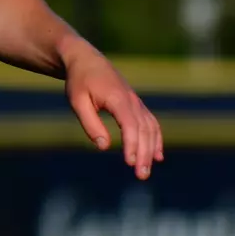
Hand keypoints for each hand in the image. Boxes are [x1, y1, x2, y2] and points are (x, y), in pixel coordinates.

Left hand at [63, 45, 163, 179]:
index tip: (130, 162)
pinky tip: (157, 156)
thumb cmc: (79, 81)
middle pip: (144, 130)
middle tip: (141, 175)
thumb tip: (104, 146)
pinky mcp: (136, 104)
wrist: (86, 60)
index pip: (130, 125)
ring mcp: (136, 102)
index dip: (132, 144)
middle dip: (144, 154)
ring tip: (146, 171)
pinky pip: (151, 123)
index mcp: (117, 98)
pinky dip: (156, 139)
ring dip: (151, 150)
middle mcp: (132, 100)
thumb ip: (90, 124)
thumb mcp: (77, 101)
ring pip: (150, 128)